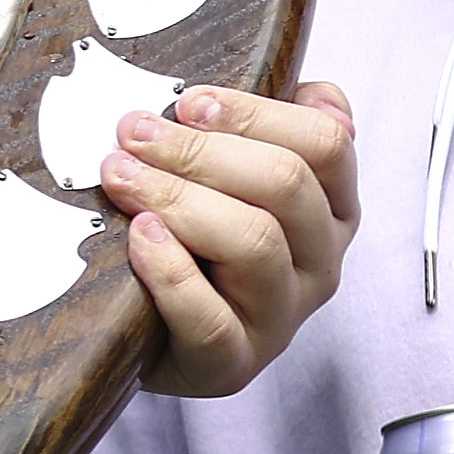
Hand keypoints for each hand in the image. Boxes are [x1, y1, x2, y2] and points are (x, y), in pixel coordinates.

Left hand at [101, 79, 358, 396]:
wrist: (155, 332)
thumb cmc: (199, 241)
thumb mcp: (236, 177)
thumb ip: (272, 127)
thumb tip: (313, 90)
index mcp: (331, 208)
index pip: (326, 144)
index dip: (256, 114)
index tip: (189, 101)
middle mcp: (320, 262)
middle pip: (285, 185)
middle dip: (201, 150)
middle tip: (133, 133)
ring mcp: (281, 316)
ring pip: (254, 243)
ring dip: (179, 198)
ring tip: (122, 177)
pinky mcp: (232, 363)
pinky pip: (210, 318)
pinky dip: (171, 271)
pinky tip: (140, 238)